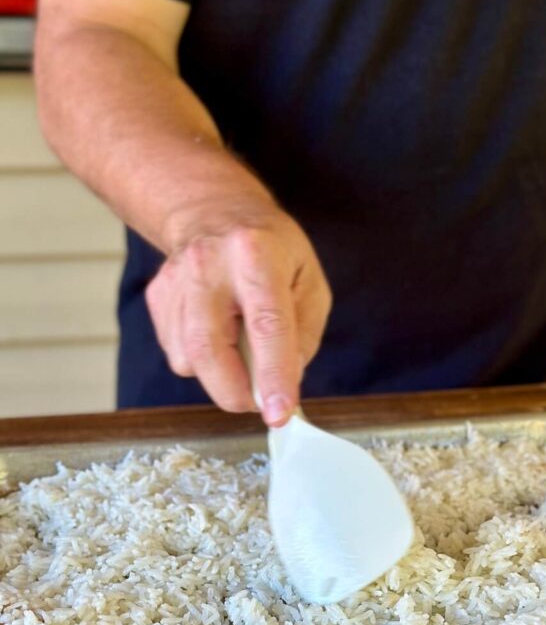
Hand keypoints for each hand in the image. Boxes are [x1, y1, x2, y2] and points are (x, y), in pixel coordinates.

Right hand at [146, 207, 331, 424]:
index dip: (273, 377)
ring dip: (221, 375)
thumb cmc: (272, 252)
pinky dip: (202, 361)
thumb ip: (303, 337)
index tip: (278, 414)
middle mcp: (208, 266)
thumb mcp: (309, 283)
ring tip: (240, 347)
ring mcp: (175, 281)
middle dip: (236, 394)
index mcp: (256, 256)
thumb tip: (283, 385)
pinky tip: (216, 332)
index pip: (266, 327)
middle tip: (259, 403)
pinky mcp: (157, 297)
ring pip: (189, 360)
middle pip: (210, 351)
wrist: (213, 210)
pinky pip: (177, 353)